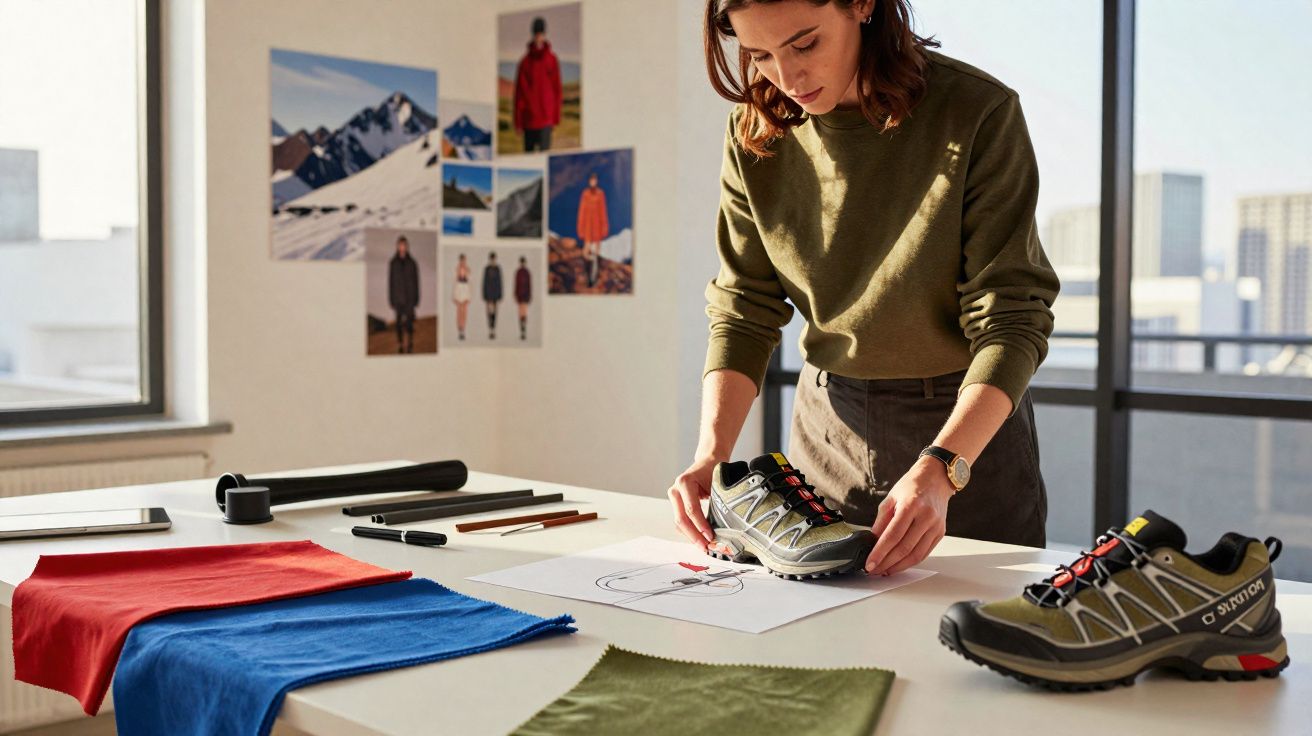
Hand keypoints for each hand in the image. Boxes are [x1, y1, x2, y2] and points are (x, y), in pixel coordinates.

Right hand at [668, 456, 718, 550]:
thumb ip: (717, 501)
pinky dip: (691, 531)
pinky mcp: (677, 504)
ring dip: (691, 536)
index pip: (692, 509)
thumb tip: (724, 525)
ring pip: (680, 523)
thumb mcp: (717, 483)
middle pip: (682, 519)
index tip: (711, 536)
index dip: (701, 525)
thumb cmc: (714, 470)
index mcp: (684, 482)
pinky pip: (682, 521)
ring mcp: (674, 497)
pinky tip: (700, 539)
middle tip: (706, 547)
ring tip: (704, 547)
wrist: (708, 461)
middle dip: (694, 536)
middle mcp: (675, 490)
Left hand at [864, 457, 952, 575]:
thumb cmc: (912, 486)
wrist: (936, 478)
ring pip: (916, 555)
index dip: (880, 552)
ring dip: (899, 566)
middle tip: (874, 570)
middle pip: (904, 548)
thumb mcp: (891, 498)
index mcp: (911, 506)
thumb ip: (881, 521)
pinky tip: (899, 565)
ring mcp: (936, 526)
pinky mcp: (940, 533)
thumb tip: (872, 542)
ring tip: (884, 571)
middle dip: (887, 563)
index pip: (893, 535)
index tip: (869, 563)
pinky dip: (911, 562)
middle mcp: (926, 517)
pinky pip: (925, 553)